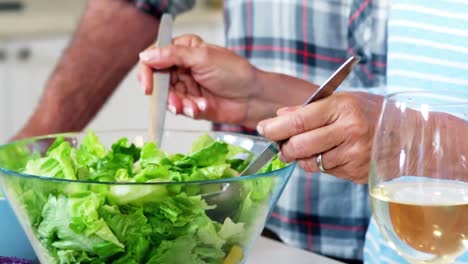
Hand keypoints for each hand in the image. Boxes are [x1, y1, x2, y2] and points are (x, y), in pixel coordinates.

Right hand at [138, 34, 260, 126]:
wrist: (252, 98)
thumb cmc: (235, 73)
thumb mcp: (203, 57)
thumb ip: (173, 55)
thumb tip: (146, 55)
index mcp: (183, 49)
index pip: (154, 57)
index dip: (147, 71)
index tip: (148, 87)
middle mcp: (182, 67)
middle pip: (157, 80)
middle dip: (165, 94)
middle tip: (175, 102)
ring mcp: (186, 86)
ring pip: (167, 97)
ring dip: (179, 104)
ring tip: (195, 106)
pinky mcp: (190, 103)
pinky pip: (179, 108)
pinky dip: (187, 110)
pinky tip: (201, 108)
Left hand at [257, 92, 382, 182]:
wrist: (408, 134)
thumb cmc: (372, 112)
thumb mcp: (342, 100)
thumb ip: (309, 109)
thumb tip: (279, 116)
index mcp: (343, 108)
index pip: (299, 120)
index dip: (275, 127)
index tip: (263, 129)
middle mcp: (349, 132)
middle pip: (300, 146)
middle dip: (285, 147)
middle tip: (282, 144)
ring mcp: (354, 155)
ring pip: (311, 163)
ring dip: (304, 157)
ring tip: (313, 146)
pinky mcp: (356, 173)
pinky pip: (326, 172)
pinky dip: (322, 164)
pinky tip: (333, 153)